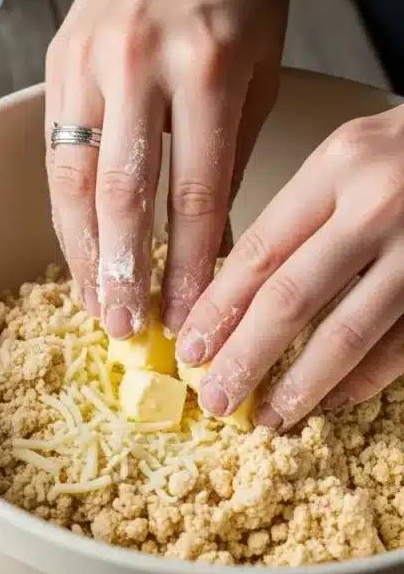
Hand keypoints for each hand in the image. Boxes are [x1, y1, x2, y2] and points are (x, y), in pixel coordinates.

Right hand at [45, 0, 288, 337]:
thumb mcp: (262, 68)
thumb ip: (230, 155)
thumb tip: (210, 241)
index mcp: (206, 67)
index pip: (194, 193)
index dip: (190, 266)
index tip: (190, 316)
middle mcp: (139, 65)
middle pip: (122, 195)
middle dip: (124, 272)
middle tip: (127, 327)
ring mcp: (90, 61)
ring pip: (73, 179)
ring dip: (83, 252)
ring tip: (94, 304)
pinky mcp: (59, 59)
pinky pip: (56, 151)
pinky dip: (66, 209)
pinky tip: (78, 248)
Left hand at [177, 103, 403, 429]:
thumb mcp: (347, 156)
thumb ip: (298, 214)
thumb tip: (232, 295)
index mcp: (338, 166)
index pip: (259, 252)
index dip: (218, 309)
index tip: (191, 349)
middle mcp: (377, 206)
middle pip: (291, 299)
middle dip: (245, 357)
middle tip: (215, 398)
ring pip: (347, 333)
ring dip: (301, 385)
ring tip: (268, 417)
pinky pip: (398, 346)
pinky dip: (362, 380)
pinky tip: (331, 400)